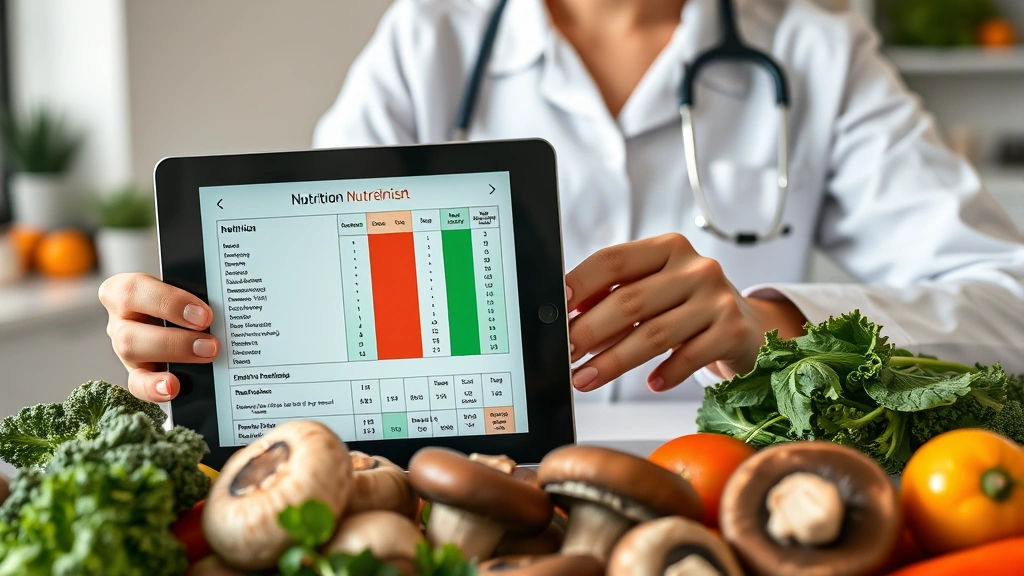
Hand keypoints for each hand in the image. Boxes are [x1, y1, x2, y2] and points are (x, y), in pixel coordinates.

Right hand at [98, 273, 220, 401]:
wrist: (182, 310)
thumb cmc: (182, 294)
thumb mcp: (185, 285)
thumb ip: (196, 290)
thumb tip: (227, 298)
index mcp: (125, 288)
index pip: (134, 291)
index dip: (170, 303)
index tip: (204, 315)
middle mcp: (120, 318)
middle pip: (131, 332)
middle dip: (176, 341)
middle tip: (211, 344)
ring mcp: (124, 347)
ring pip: (132, 355)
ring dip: (173, 357)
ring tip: (207, 356)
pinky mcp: (136, 371)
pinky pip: (137, 383)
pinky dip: (154, 388)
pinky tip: (174, 388)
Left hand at [565, 234, 805, 392]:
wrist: (749, 329)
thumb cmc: (688, 310)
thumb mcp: (654, 293)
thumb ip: (614, 298)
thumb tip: (568, 316)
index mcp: (667, 248)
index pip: (615, 260)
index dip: (581, 282)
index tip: (556, 306)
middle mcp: (695, 268)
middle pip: (630, 300)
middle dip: (590, 330)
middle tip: (565, 353)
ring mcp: (717, 298)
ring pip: (654, 333)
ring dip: (614, 361)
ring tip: (586, 378)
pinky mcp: (733, 331)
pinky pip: (690, 356)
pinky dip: (667, 372)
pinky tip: (651, 384)